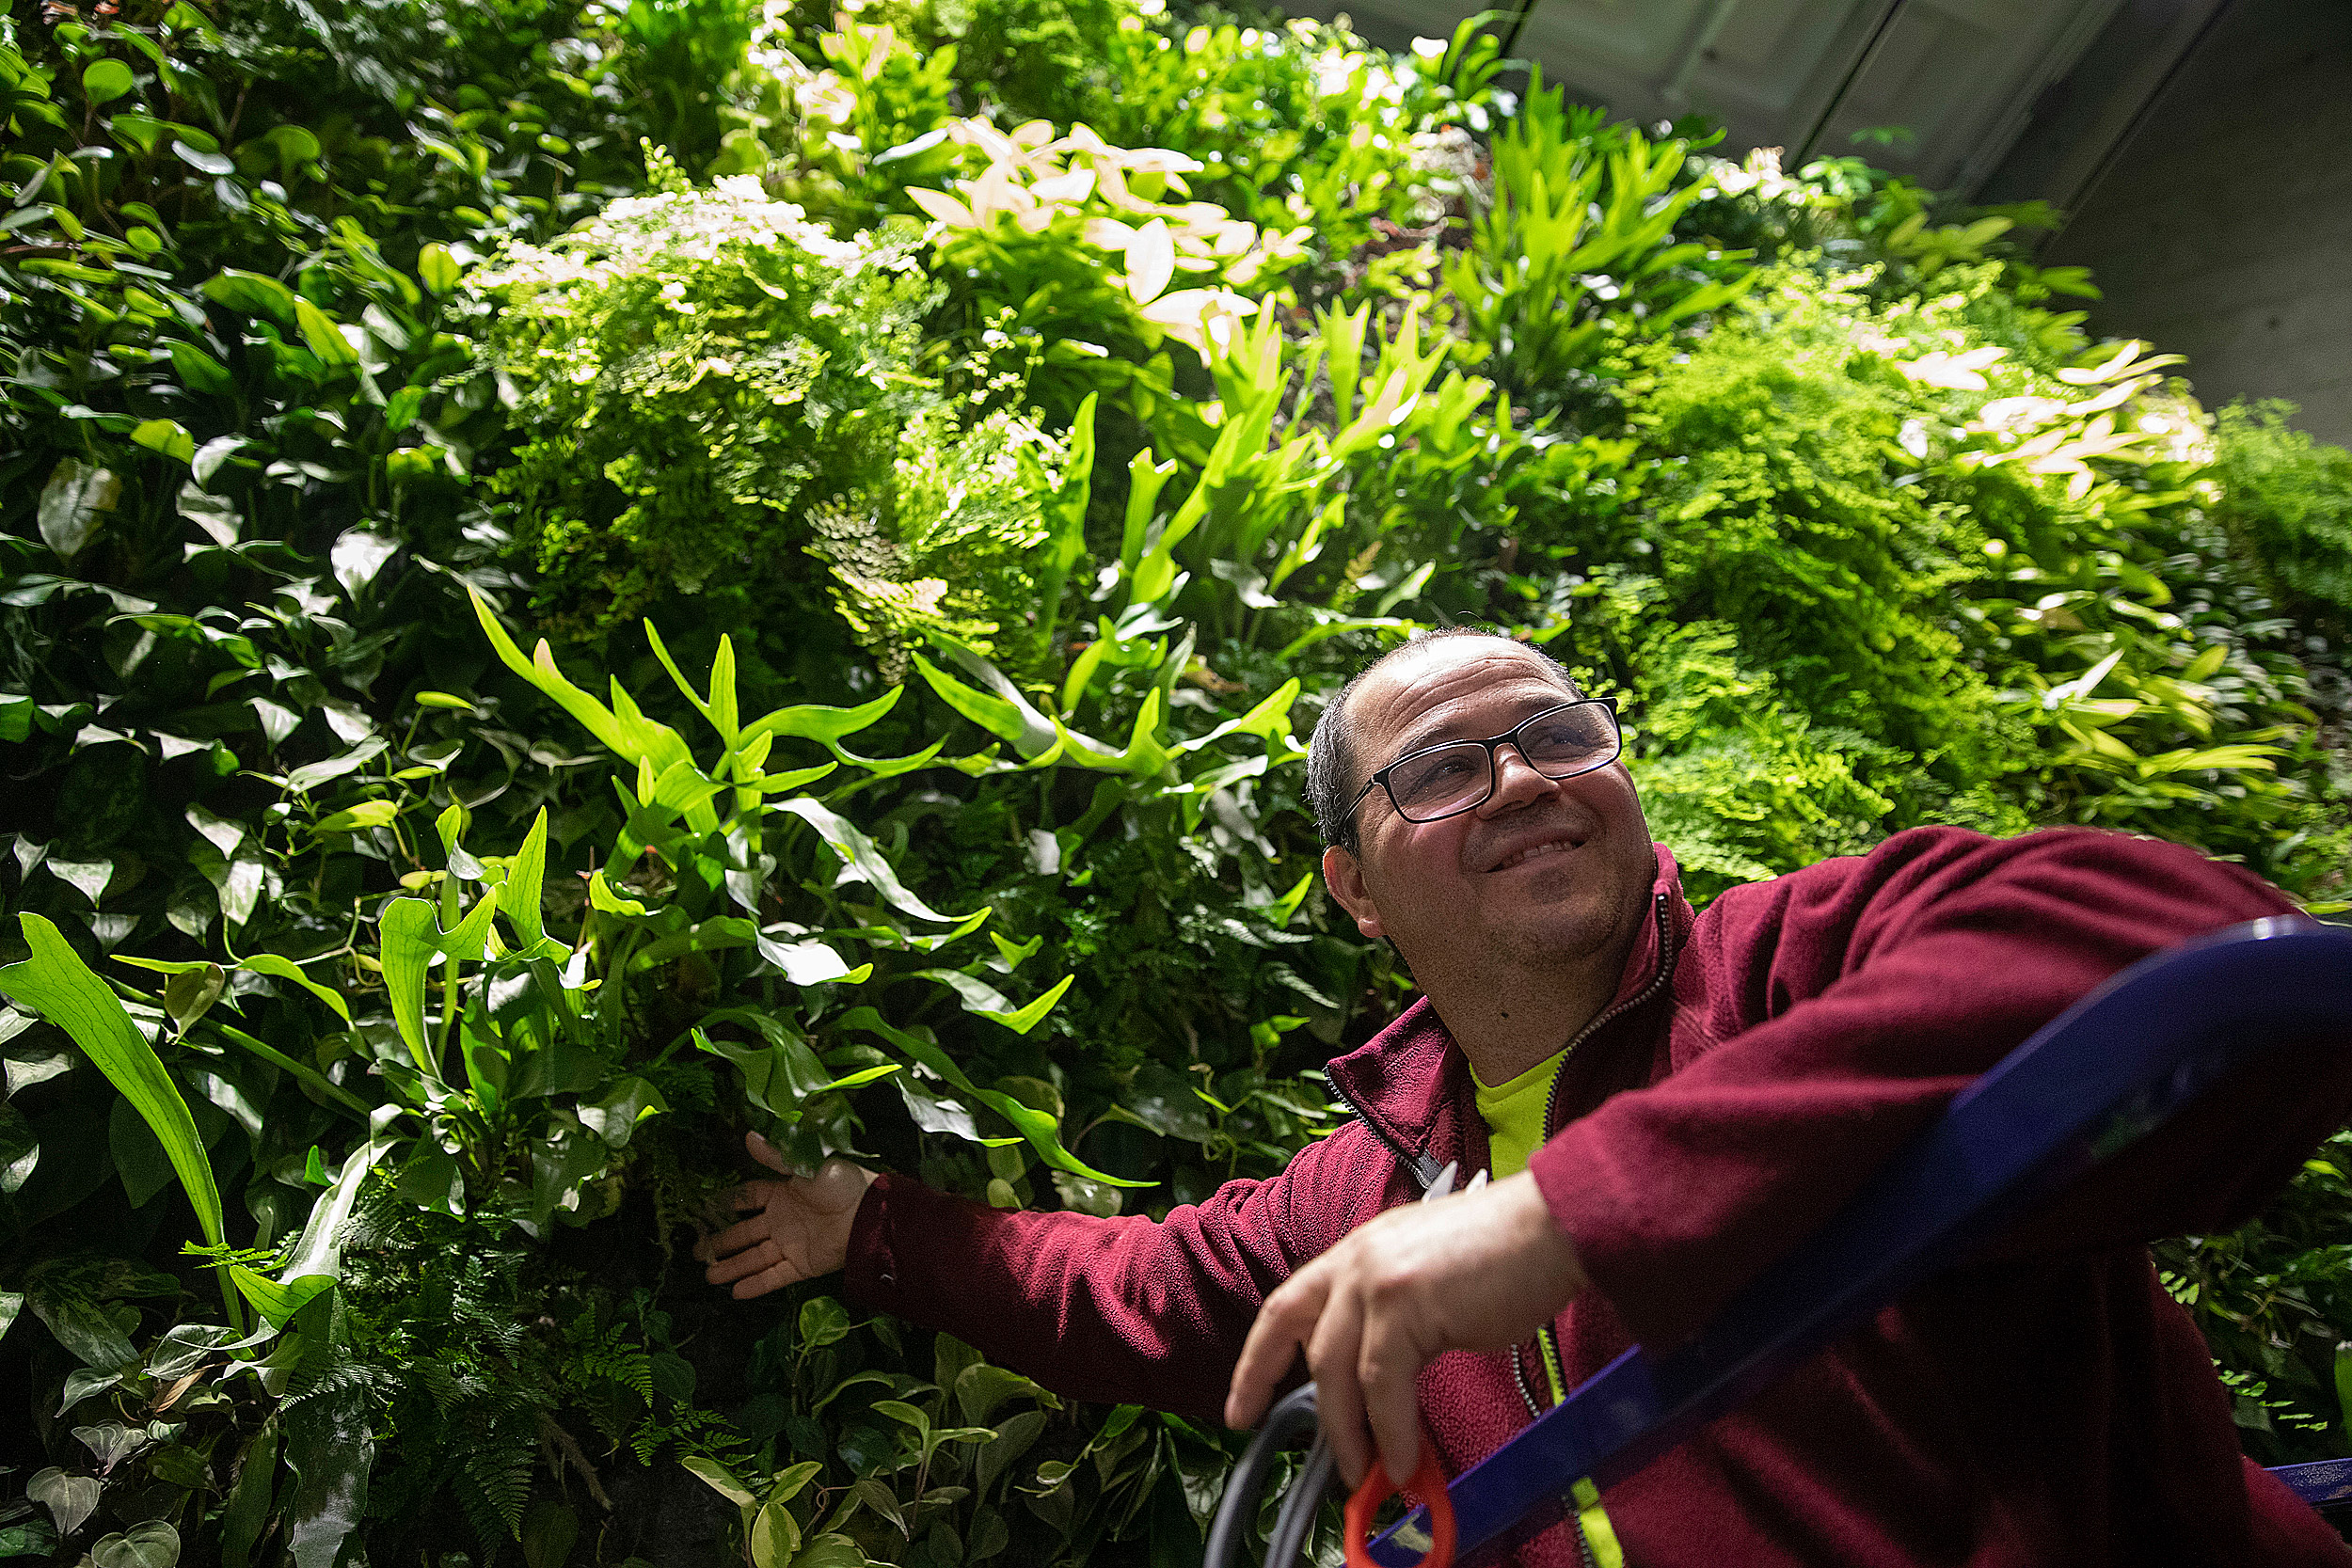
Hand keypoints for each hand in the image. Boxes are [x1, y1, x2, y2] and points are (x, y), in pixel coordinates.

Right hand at [698, 1132, 877, 1298]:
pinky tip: (734, 1292)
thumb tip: (748, 1136)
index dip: (730, 1204)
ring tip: (708, 1276)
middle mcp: (783, 1220)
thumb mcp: (804, 1164)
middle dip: (722, 1243)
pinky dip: (756, 1284)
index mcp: (783, 1192)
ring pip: (755, 1258)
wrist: (868, 1214)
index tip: (706, 1210)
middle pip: (746, 1233)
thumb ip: (775, 1156)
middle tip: (697, 1251)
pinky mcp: (802, 1265)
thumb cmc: (839, 1183)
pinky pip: (774, 1277)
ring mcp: (791, 1244)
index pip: (749, 1198)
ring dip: (733, 1267)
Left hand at [1224, 1171, 1587, 1487]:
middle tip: (1324, 1462)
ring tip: (1369, 1474)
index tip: (1241, 1406)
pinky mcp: (1404, 1304)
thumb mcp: (1424, 1281)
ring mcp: (1375, 1279)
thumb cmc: (1503, 1259)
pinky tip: (1406, 1459)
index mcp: (1355, 1252)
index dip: (1258, 1361)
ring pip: (1336, 1370)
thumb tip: (1379, 1394)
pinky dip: (1391, 1430)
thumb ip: (1392, 1323)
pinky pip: (1384, 1383)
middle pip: (1302, 1342)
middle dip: (1304, 1411)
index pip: (1287, 1307)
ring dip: (1350, 1432)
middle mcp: (1355, 1260)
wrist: (1550, 1228)